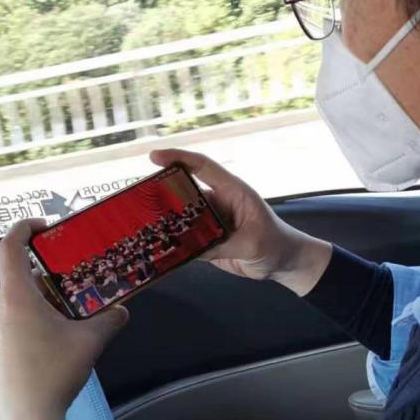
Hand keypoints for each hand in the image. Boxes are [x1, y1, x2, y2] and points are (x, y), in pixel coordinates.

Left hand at [0, 218, 128, 419]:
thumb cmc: (55, 372)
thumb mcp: (90, 343)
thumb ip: (110, 320)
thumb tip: (123, 310)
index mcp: (17, 297)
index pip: (11, 247)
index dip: (24, 229)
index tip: (44, 227)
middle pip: (16, 282)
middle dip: (42, 282)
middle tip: (69, 292)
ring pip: (10, 310)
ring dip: (32, 310)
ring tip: (58, 328)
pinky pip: (2, 333)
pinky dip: (20, 333)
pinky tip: (41, 355)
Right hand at [149, 147, 331, 295]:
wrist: (284, 263)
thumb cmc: (275, 244)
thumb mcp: (251, 244)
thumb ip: (220, 246)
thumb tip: (189, 250)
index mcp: (232, 191)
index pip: (202, 167)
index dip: (179, 158)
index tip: (154, 157)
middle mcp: (218, 202)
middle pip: (184, 191)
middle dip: (161, 191)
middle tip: (135, 197)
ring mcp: (211, 220)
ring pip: (181, 216)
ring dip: (163, 220)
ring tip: (137, 224)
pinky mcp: (207, 239)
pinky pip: (185, 238)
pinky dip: (170, 242)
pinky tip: (154, 247)